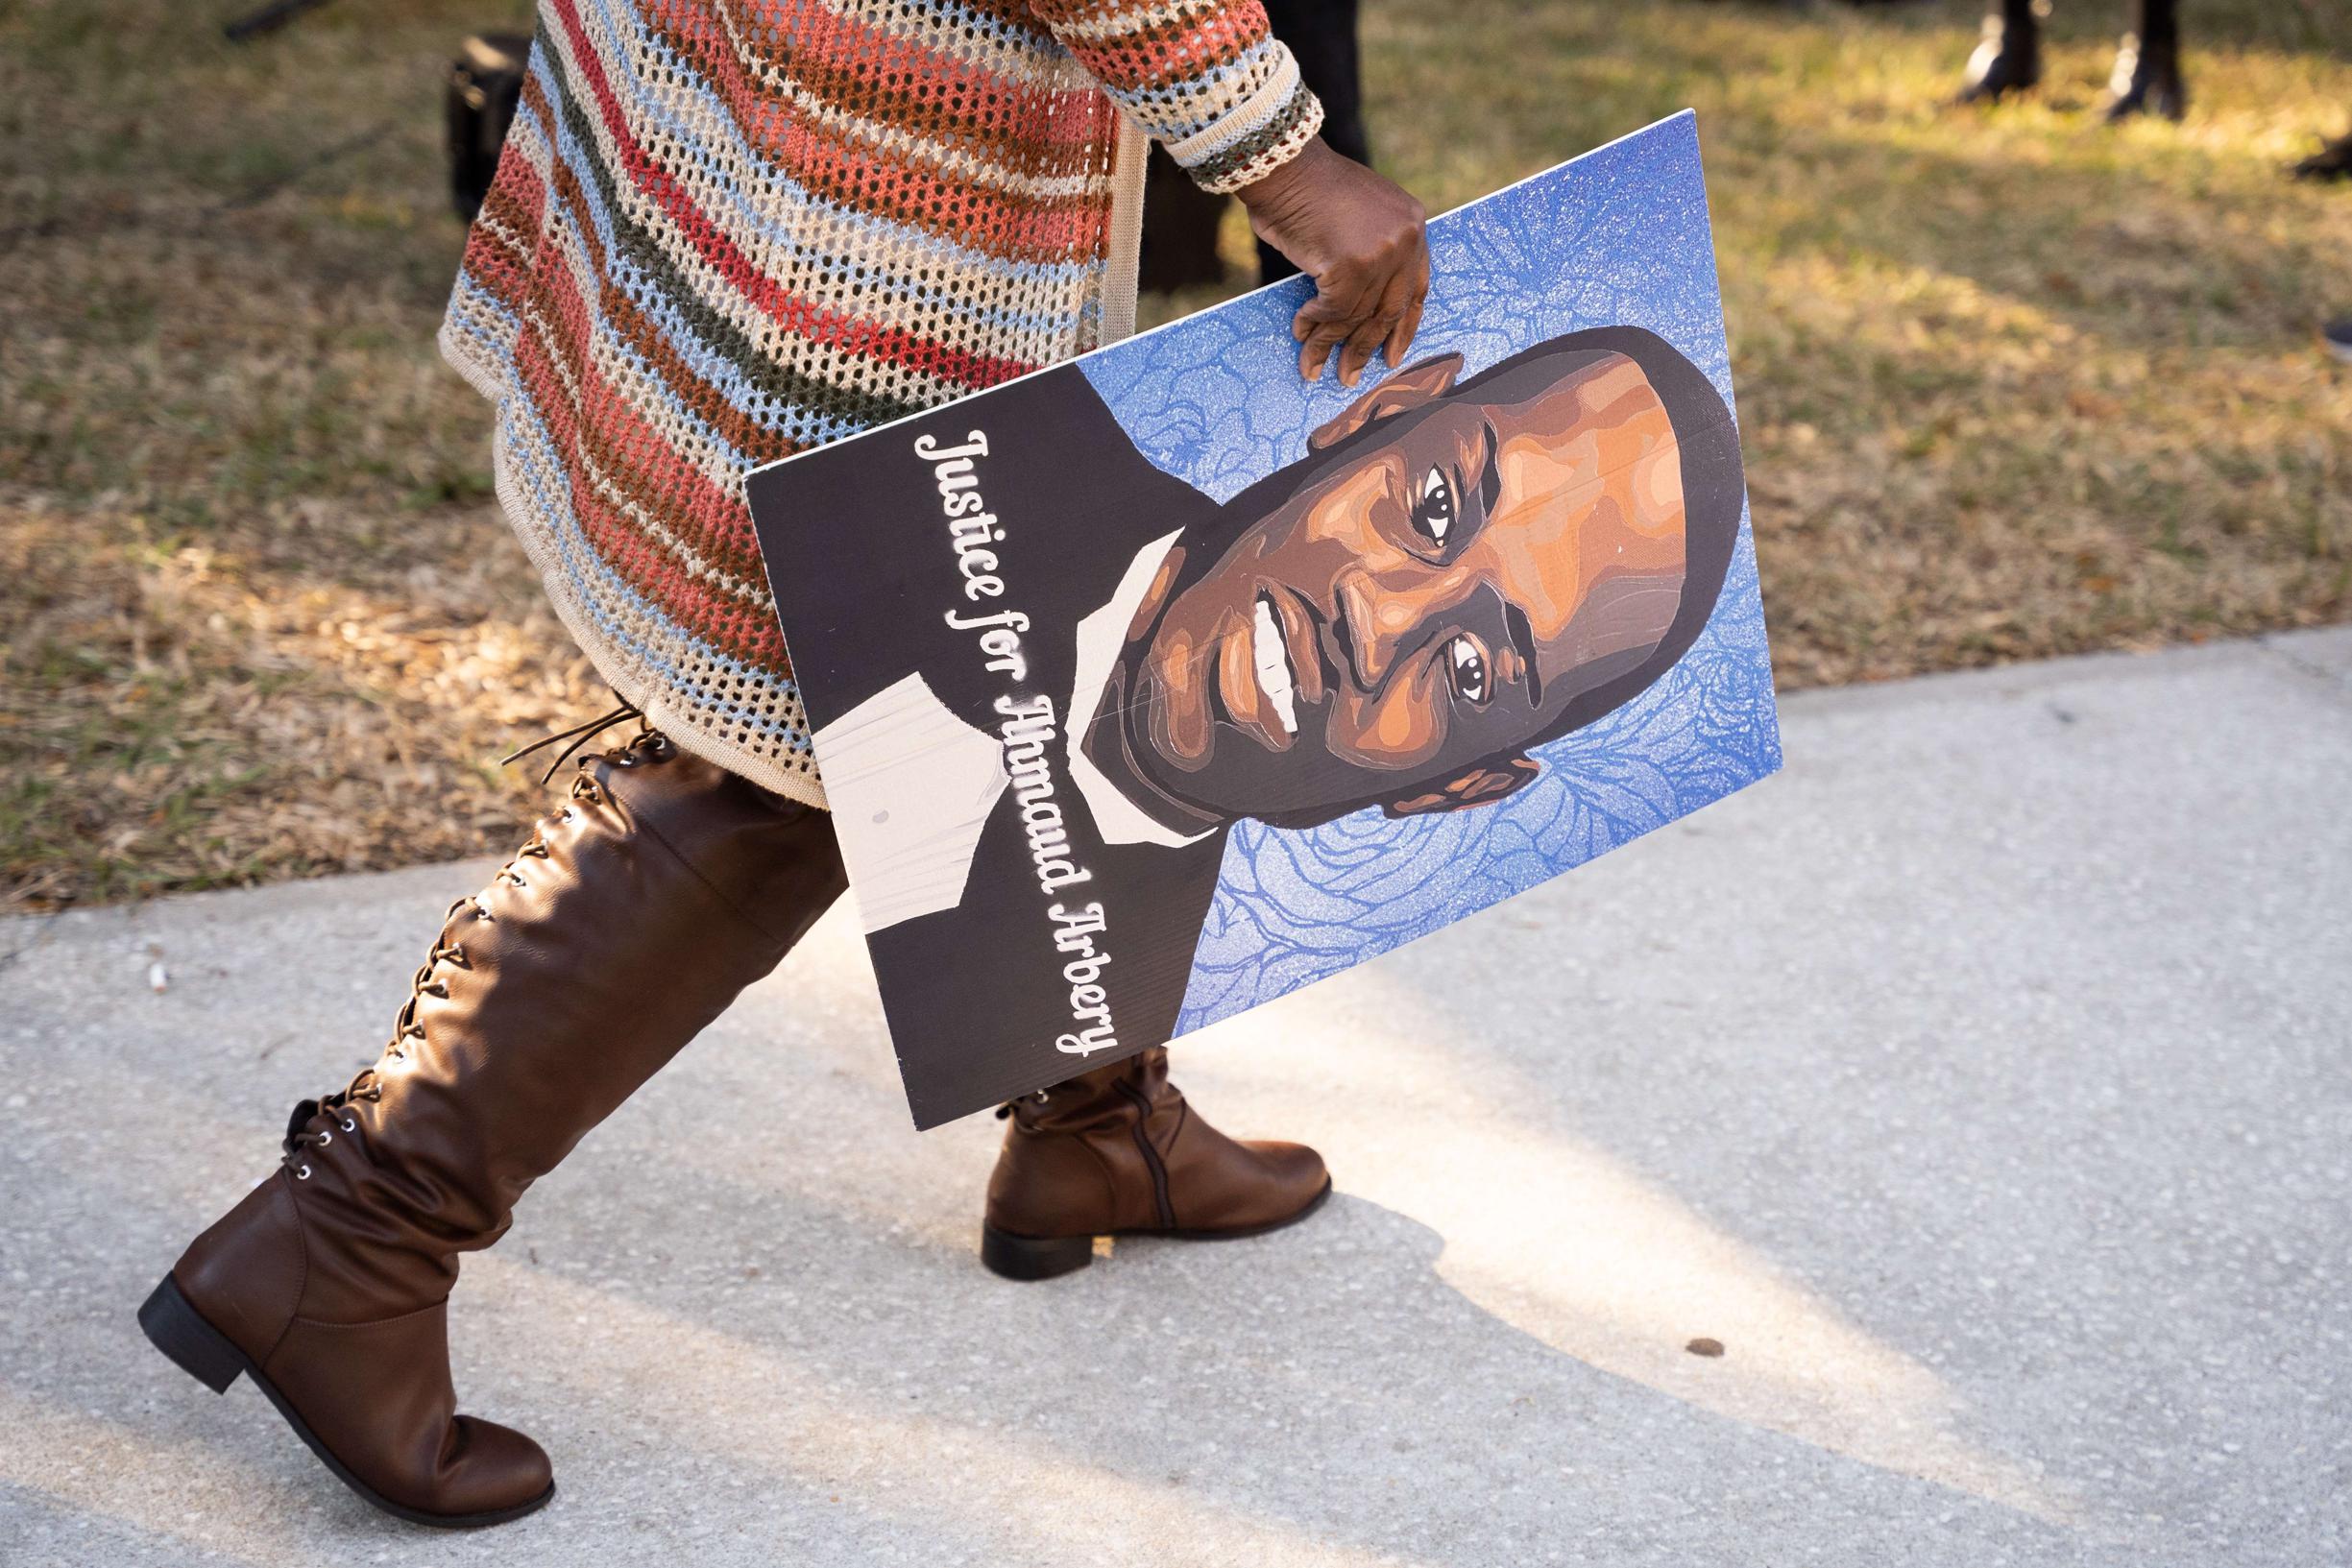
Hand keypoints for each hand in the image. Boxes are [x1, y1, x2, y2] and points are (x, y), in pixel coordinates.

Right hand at [1234, 138, 1430, 385]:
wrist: (1283, 162)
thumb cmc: (1309, 186)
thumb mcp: (1360, 213)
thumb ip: (1372, 248)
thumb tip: (1359, 304)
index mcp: (1413, 224)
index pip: (1417, 288)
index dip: (1404, 327)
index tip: (1392, 355)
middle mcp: (1405, 240)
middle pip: (1389, 310)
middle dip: (1367, 348)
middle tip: (1352, 376)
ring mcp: (1380, 253)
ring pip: (1357, 317)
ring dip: (1330, 346)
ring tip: (1313, 368)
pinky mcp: (1350, 266)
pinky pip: (1332, 312)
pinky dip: (1313, 326)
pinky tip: (1300, 333)